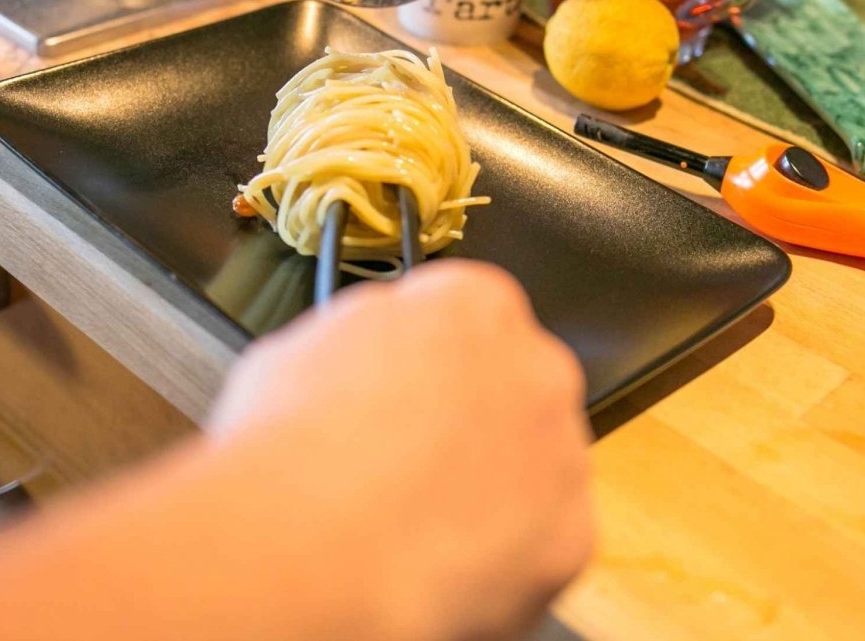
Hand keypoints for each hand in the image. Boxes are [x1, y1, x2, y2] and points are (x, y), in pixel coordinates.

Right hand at [207, 261, 594, 640]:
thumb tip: (368, 355)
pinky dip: (503, 558)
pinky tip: (443, 562)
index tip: (411, 393)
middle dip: (476, 424)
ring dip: (494, 491)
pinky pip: (542, 544)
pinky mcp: (571, 534)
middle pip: (517, 390)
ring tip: (418, 522)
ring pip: (537, 469)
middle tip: (413, 463)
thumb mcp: (310, 342)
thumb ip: (370, 338)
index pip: (472, 318)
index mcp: (475, 303)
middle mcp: (538, 367)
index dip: (433, 364)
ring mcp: (564, 451)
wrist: (309, 542)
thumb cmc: (292, 443)